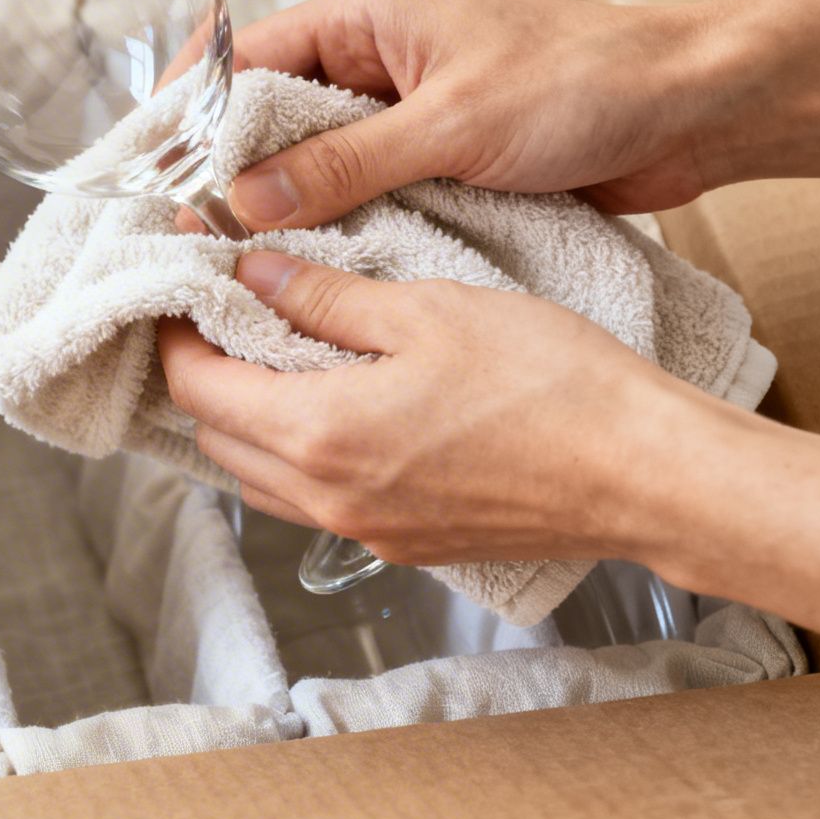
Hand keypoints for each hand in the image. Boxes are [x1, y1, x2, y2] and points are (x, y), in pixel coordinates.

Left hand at [157, 250, 705, 566]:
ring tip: (269, 354)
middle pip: (217, 440)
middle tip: (220, 312)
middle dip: (203, 375)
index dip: (175, 332)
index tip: (181, 284)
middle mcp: (328, 498)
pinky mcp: (407, 544)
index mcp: (319, 434)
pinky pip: (317, 502)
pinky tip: (335, 405)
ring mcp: (367, 530)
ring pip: (262, 480)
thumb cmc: (550, 385)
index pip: (196, 389)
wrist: (643, 476)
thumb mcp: (427, 311)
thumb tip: (249, 274)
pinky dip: (299, 455)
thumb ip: (325, 297)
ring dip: (247, 421)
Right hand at [219, 0, 727, 228]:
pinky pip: (366, 198)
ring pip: (315, 165)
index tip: (151, 175)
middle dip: (227, 174)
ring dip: (285, 211)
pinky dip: (339, 231)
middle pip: (270, 118)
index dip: (192, 114)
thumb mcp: (452, 125)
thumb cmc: (586, 83)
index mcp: (369, 17)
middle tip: (186, 241)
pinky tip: (314, 277)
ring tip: (236, 271)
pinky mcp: (440, 163)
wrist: (692, 112)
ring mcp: (408, 115)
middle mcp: (378, 61)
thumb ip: (343, 164)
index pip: (246, 56)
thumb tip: (242, 200)